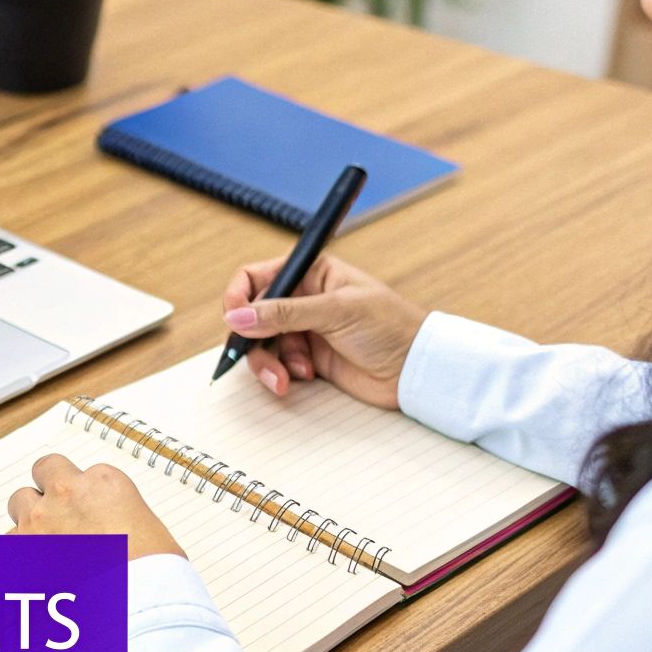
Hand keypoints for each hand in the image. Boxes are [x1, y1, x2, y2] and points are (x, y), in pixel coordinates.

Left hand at [7, 453, 185, 560]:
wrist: (135, 602)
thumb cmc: (152, 573)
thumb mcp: (147, 530)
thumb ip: (118, 518)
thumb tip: (108, 531)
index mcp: (103, 482)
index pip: (81, 472)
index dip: (82, 493)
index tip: (85, 509)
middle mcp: (66, 493)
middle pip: (44, 472)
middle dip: (50, 491)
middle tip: (61, 516)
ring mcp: (39, 519)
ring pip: (20, 503)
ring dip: (32, 518)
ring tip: (48, 544)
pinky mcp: (21, 549)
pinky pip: (8, 540)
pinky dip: (20, 550)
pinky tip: (36, 566)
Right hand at [221, 254, 428, 408]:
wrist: (416, 369)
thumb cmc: (390, 327)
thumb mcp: (335, 311)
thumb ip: (284, 313)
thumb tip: (238, 316)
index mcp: (311, 273)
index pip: (256, 277)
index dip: (239, 296)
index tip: (234, 318)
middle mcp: (303, 300)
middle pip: (253, 316)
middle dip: (252, 338)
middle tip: (255, 355)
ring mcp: (305, 330)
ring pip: (262, 344)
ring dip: (267, 362)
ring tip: (284, 378)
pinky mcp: (309, 359)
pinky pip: (278, 365)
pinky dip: (282, 374)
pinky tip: (302, 377)